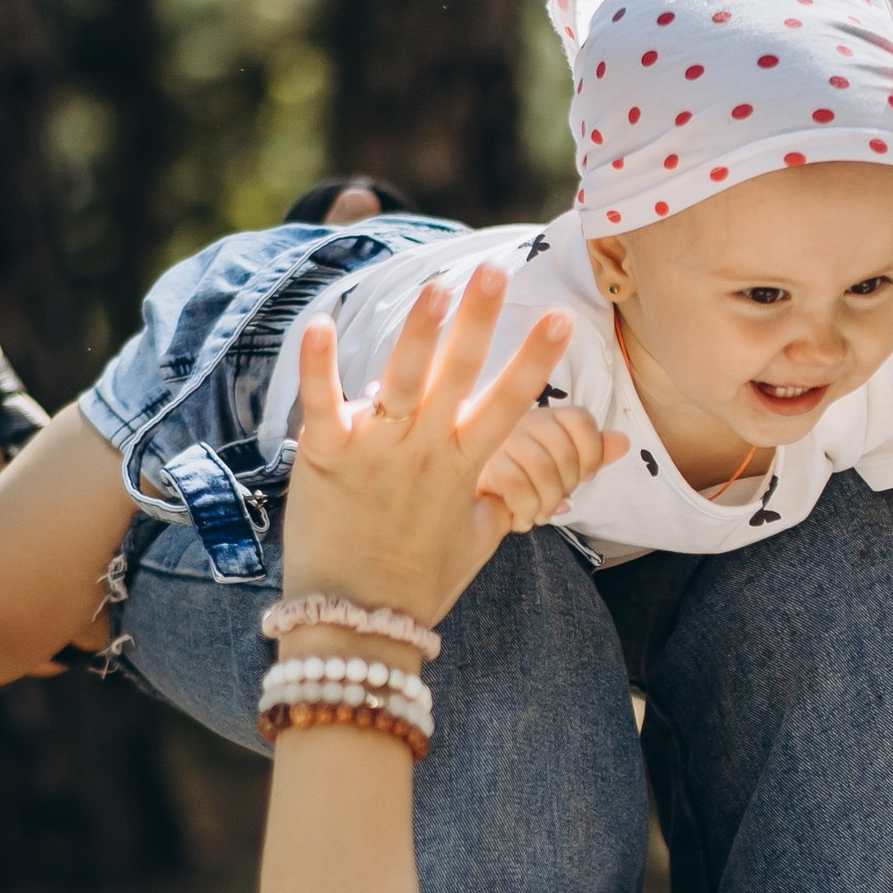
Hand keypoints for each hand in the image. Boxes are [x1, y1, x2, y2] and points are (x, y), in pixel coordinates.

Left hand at [280, 269, 617, 626]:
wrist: (356, 622)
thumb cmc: (421, 579)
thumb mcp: (483, 532)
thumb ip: (519, 489)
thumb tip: (575, 477)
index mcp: (463, 466)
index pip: (508, 403)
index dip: (534, 359)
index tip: (560, 316)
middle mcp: (424, 450)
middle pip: (459, 376)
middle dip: (479, 321)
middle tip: (495, 270)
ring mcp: (375, 451)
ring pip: (402, 379)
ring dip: (419, 331)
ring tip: (436, 286)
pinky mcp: (325, 457)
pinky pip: (322, 403)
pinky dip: (318, 365)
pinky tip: (317, 322)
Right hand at [474, 400, 621, 536]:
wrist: (473, 502)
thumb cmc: (523, 482)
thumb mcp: (561, 468)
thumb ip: (592, 454)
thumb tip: (623, 442)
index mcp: (545, 416)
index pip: (581, 420)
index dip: (591, 454)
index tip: (585, 476)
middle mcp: (522, 420)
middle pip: (565, 451)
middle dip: (567, 486)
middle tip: (555, 500)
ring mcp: (499, 441)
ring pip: (543, 471)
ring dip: (547, 503)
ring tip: (538, 513)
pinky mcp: (483, 466)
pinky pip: (519, 489)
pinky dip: (527, 511)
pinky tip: (521, 518)